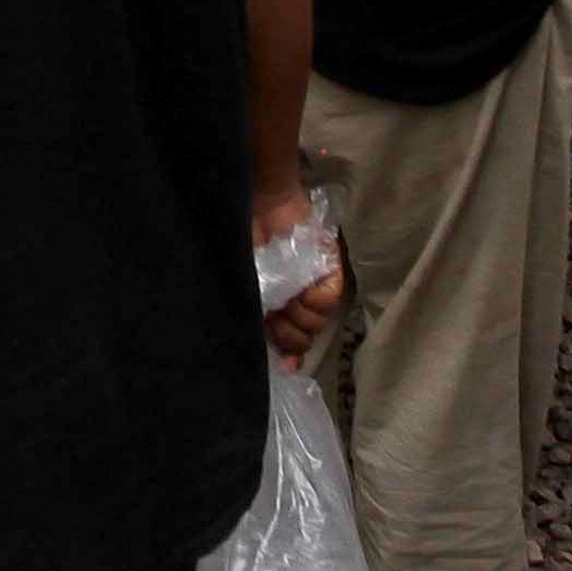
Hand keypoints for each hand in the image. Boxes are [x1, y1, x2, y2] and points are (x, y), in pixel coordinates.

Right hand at [252, 187, 343, 367]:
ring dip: (300, 316)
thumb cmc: (242, 241)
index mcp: (272, 304)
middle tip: (277, 319)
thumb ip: (254, 315)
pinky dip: (316, 300)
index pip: (288, 343)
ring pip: (317, 323)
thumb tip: (266, 355)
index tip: (285, 366)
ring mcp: (313, 285)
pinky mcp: (329, 270)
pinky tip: (303, 292)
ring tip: (287, 300)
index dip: (288, 357)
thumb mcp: (245, 283)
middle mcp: (294, 298)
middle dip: (290, 336)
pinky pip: (329, 300)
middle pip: (303, 338)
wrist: (259, 204)